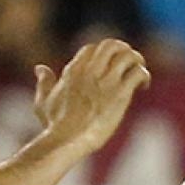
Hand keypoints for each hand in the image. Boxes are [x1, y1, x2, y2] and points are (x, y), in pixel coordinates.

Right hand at [33, 39, 150, 154]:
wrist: (67, 140)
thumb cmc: (55, 126)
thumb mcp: (44, 101)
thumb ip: (44, 83)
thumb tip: (39, 68)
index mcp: (74, 71)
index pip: (92, 48)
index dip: (103, 54)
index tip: (109, 66)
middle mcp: (90, 71)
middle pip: (111, 45)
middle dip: (123, 50)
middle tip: (130, 62)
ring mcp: (106, 82)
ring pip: (128, 55)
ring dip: (137, 61)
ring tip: (139, 73)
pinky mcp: (120, 94)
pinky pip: (138, 73)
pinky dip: (144, 75)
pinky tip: (143, 86)